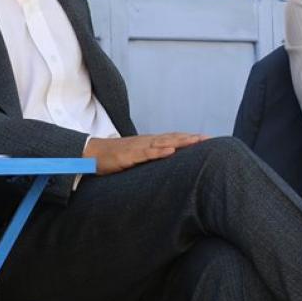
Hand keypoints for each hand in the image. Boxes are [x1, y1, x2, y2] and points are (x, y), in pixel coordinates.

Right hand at [83, 133, 206, 174]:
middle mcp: (146, 141)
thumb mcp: (135, 158)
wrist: (92, 154)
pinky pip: (146, 153)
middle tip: (209, 139)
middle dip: (191, 138)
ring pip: (163, 142)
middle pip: (172, 138)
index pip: (173, 138)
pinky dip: (159, 151)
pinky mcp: (129, 155)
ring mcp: (138, 147)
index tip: (206, 139)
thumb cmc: (113, 157)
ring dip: (180, 142)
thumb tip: (163, 163)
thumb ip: (149, 158)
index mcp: (148, 143)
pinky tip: (170, 151)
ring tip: (196, 141)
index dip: (189, 138)